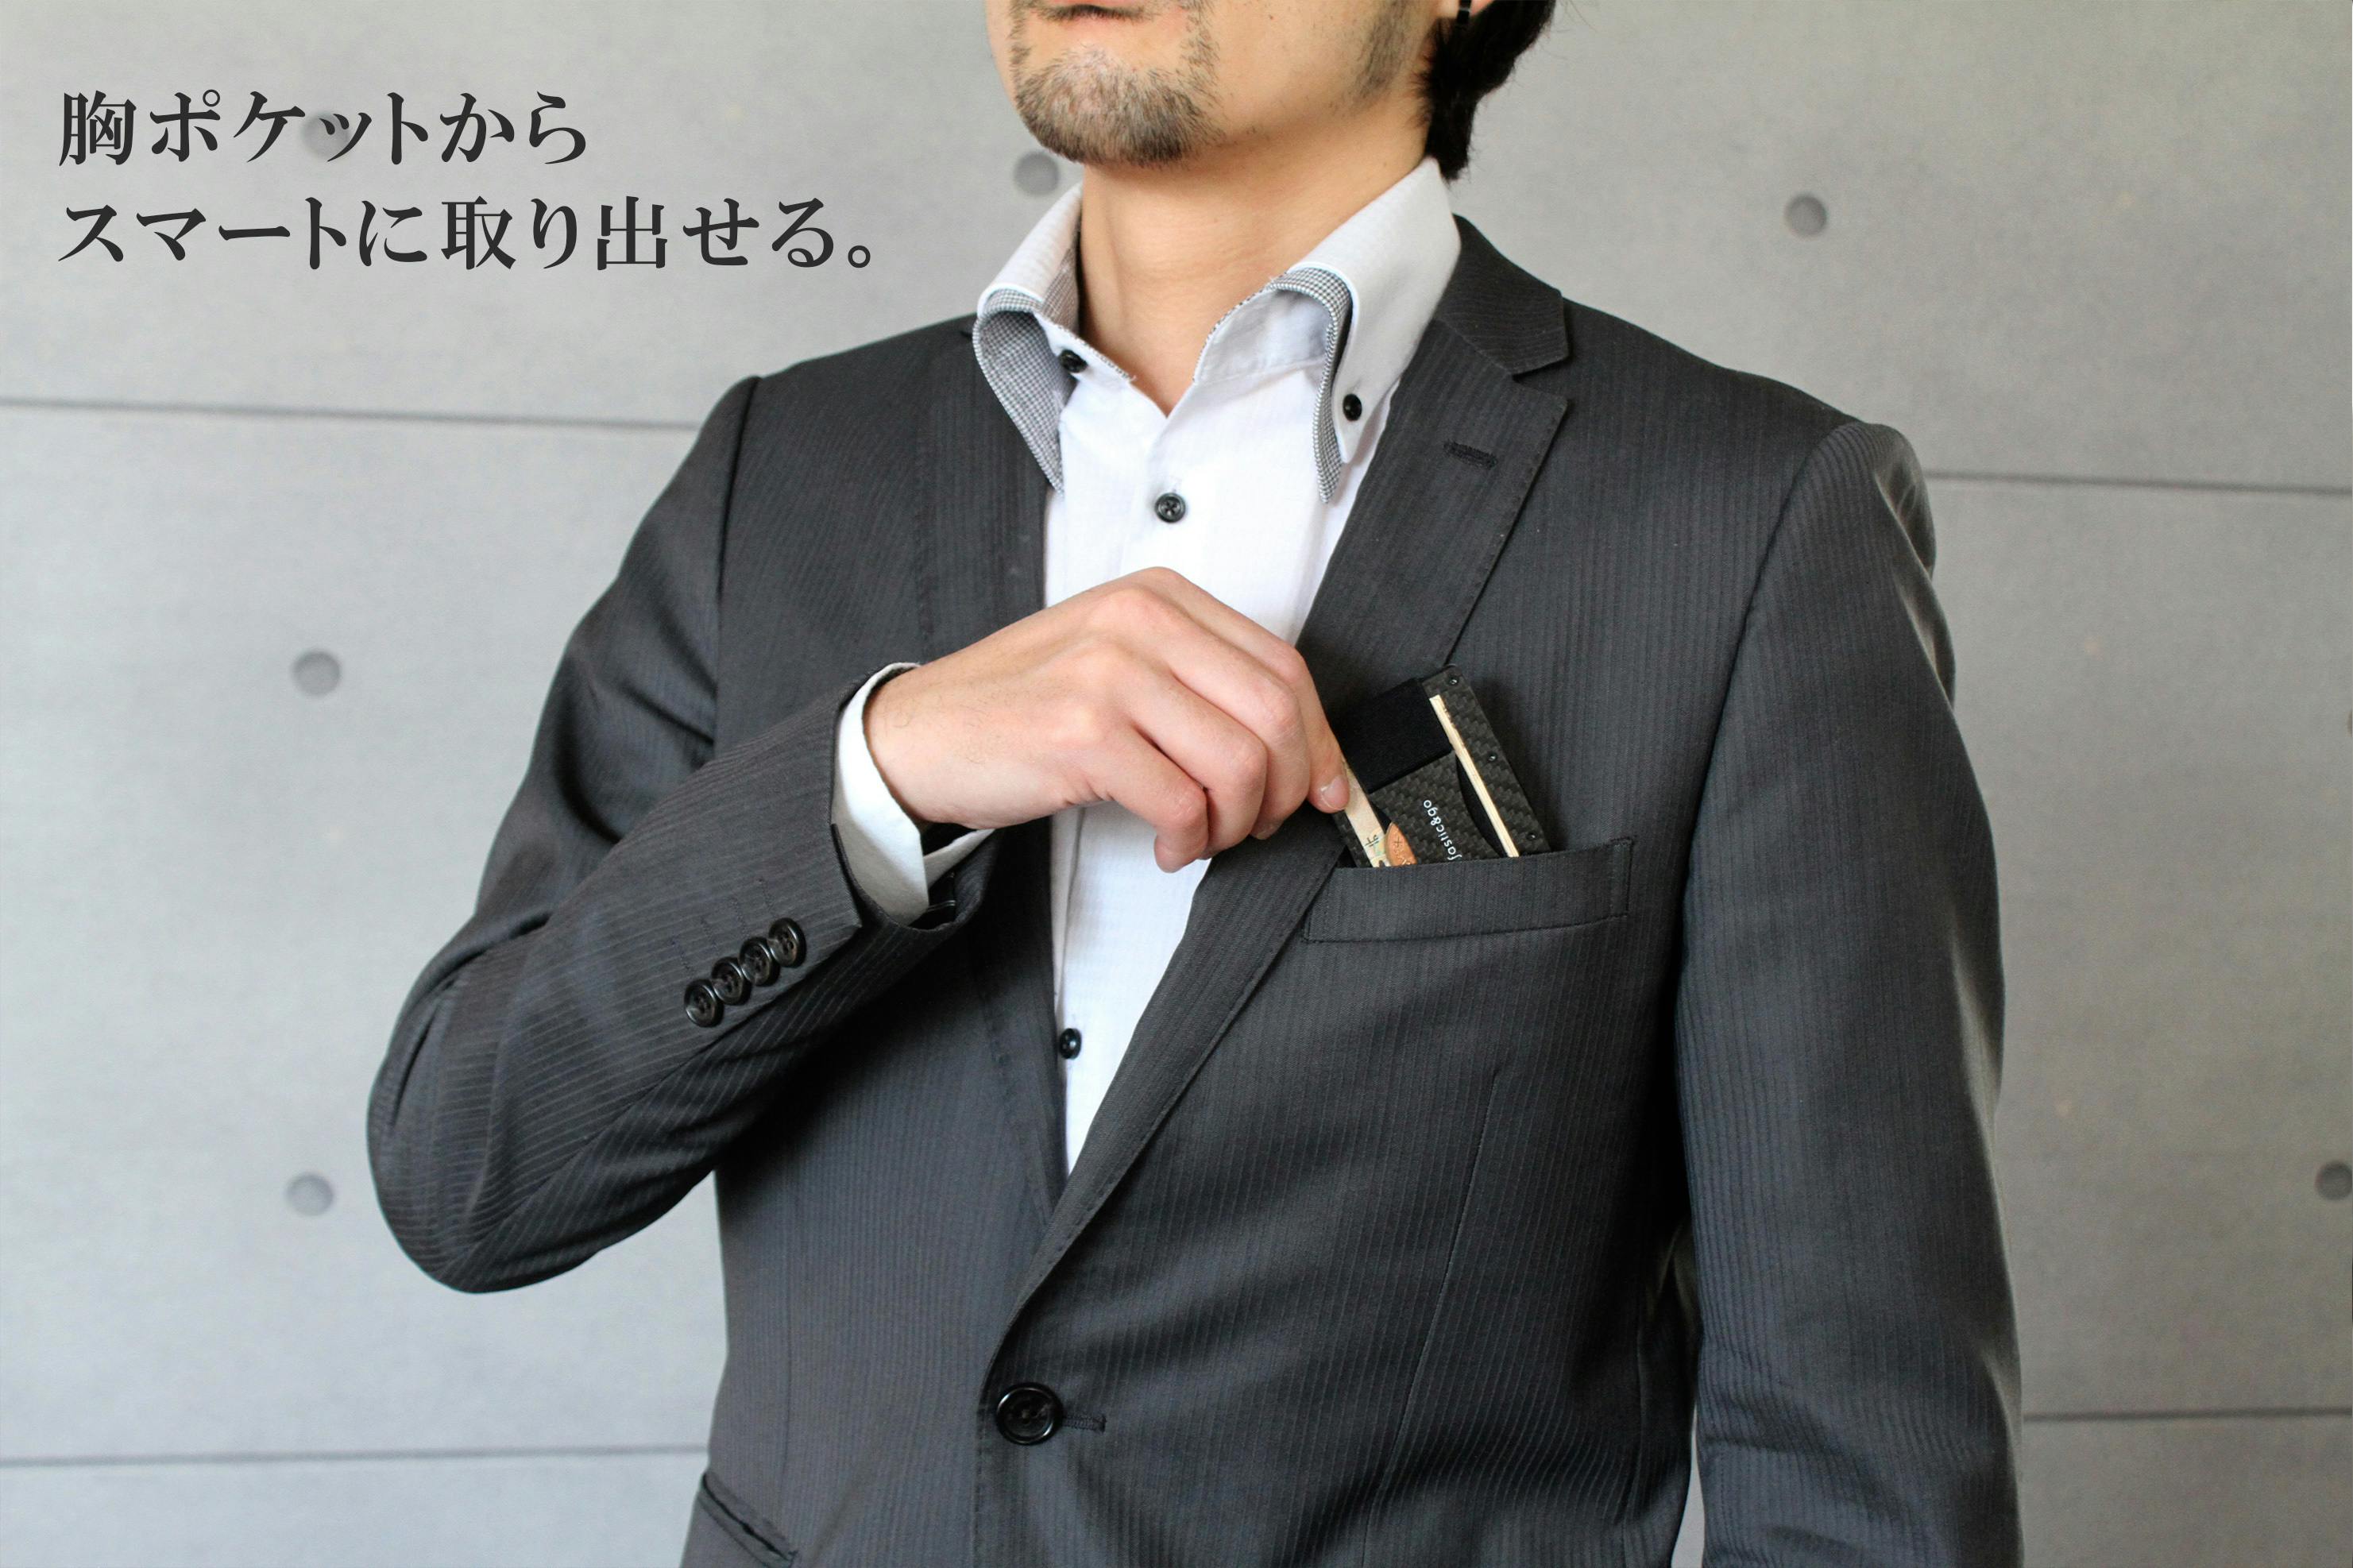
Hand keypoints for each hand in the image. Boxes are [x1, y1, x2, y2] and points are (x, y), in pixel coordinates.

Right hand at [863, 567, 1349, 871]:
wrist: (921, 734)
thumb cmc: (1023, 707)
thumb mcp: (1119, 663)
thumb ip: (1202, 684)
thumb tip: (1303, 751)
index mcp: (1160, 597)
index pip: (1282, 665)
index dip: (1320, 739)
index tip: (1327, 787)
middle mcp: (1140, 621)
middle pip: (1274, 712)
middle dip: (1289, 787)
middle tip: (1263, 824)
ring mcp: (1110, 673)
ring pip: (1238, 762)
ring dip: (1236, 822)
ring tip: (1205, 837)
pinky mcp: (1083, 732)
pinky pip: (1182, 802)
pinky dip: (1189, 842)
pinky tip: (1167, 847)